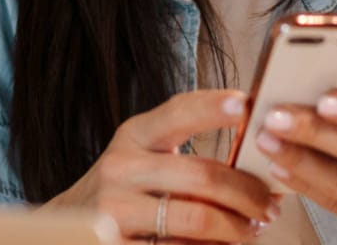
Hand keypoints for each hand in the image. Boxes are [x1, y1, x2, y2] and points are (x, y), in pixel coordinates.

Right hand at [44, 89, 279, 242]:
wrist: (66, 228)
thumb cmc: (123, 189)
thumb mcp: (142, 156)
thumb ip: (184, 151)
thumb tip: (255, 154)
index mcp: (133, 135)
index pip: (178, 112)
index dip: (214, 107)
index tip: (247, 106)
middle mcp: (120, 168)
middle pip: (202, 175)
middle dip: (247, 192)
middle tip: (269, 205)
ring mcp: (113, 212)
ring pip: (197, 219)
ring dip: (236, 228)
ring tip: (252, 230)